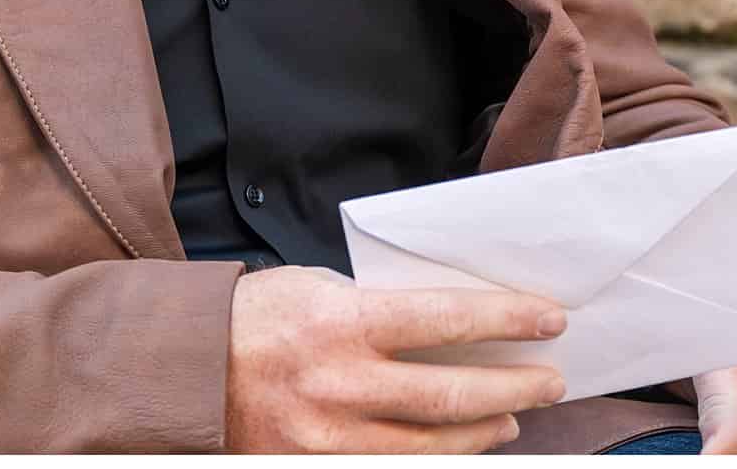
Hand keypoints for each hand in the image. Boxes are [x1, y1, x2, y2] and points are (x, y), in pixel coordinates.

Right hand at [225, 266, 569, 452]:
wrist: (184, 373)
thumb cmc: (254, 318)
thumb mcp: (316, 286)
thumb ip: (375, 304)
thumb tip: (443, 321)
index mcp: (343, 322)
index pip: (447, 319)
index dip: (507, 320)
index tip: (550, 320)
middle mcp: (341, 383)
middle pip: (452, 393)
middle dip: (515, 387)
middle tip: (552, 379)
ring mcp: (330, 437)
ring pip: (432, 446)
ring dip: (484, 431)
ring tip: (513, 416)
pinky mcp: (318, 468)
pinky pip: (395, 468)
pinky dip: (438, 458)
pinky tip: (462, 446)